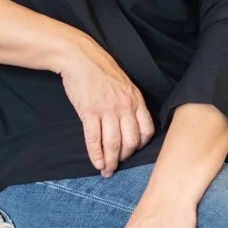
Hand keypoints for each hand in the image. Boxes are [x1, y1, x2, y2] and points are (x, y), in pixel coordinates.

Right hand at [59, 37, 156, 176]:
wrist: (80, 58)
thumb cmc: (101, 71)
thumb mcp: (124, 85)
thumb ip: (130, 104)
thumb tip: (131, 125)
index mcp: (136, 100)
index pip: (147, 130)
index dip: (141, 146)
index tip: (132, 152)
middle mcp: (125, 106)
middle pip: (131, 141)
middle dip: (125, 157)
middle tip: (117, 165)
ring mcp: (107, 109)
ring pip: (113, 143)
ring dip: (110, 161)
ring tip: (106, 170)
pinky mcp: (89, 111)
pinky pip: (94, 139)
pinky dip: (96, 154)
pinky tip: (96, 163)